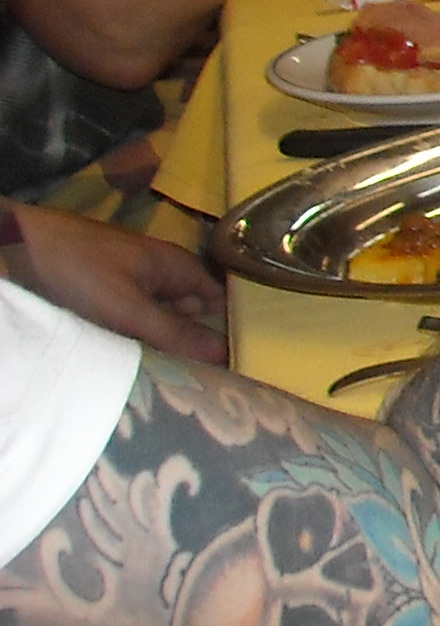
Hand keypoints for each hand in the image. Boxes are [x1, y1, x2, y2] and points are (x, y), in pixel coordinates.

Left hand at [5, 206, 223, 362]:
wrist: (18, 247)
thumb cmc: (77, 270)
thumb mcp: (126, 307)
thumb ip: (173, 331)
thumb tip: (225, 353)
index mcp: (175, 265)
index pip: (219, 298)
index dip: (227, 325)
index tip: (232, 361)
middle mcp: (160, 271)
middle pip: (190, 310)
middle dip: (193, 340)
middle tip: (197, 378)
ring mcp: (133, 281)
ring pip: (161, 317)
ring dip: (162, 341)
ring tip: (166, 372)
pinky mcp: (108, 292)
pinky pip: (135, 318)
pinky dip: (136, 336)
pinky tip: (133, 355)